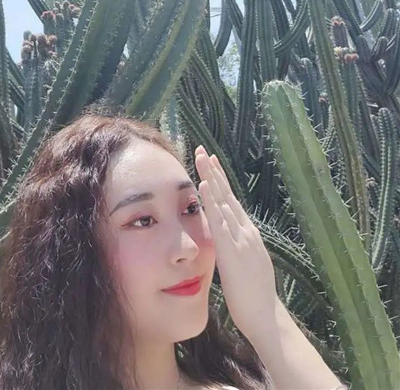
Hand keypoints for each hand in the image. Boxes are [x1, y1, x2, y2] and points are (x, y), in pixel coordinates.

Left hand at [194, 145, 279, 339]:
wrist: (265, 316)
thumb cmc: (252, 293)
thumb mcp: (245, 261)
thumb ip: (237, 245)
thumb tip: (228, 236)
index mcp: (246, 232)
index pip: (230, 199)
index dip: (220, 179)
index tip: (210, 160)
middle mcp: (245, 230)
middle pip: (227, 194)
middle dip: (213, 170)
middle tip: (202, 149)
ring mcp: (240, 238)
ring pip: (223, 201)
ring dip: (211, 178)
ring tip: (201, 158)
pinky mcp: (233, 250)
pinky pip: (219, 221)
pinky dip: (212, 202)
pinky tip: (204, 186)